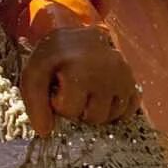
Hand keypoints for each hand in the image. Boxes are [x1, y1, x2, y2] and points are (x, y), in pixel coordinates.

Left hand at [17, 24, 137, 137]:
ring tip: (87, 94)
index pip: (70, 110)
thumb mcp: (34, 74)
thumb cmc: (54, 56)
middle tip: (73, 92)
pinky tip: (103, 100)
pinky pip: (130, 109)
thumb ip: (35, 103)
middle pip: (95, 117)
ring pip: (113, 116)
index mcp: (81, 70)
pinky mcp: (133, 81)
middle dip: (80, 110)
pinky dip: (117, 110)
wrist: (77, 34)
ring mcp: (124, 77)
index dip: (59, 103)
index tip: (56, 88)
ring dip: (98, 111)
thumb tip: (46, 132)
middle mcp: (108, 73)